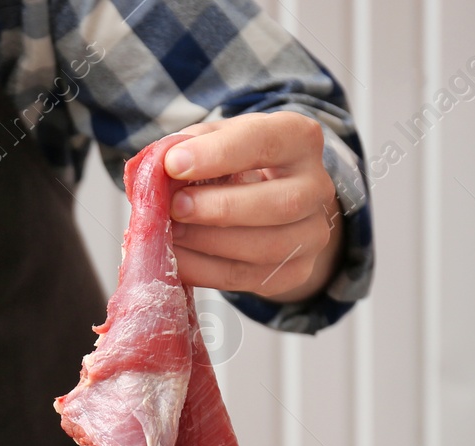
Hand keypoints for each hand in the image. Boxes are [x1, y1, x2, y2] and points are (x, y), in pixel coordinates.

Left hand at [163, 112, 343, 302]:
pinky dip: (204, 271)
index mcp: (298, 139)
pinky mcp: (295, 271)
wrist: (267, 203)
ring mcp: (311, 234)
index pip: (266, 141)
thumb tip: (158, 163)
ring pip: (267, 247)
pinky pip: (248, 277)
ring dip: (209, 243)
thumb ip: (188, 145)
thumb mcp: (216, 140)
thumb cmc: (237, 163)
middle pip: (279, 203)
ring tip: (170, 235)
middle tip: (174, 207)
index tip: (174, 164)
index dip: (219, 154)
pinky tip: (176, 260)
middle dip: (220, 208)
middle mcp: (316, 187)